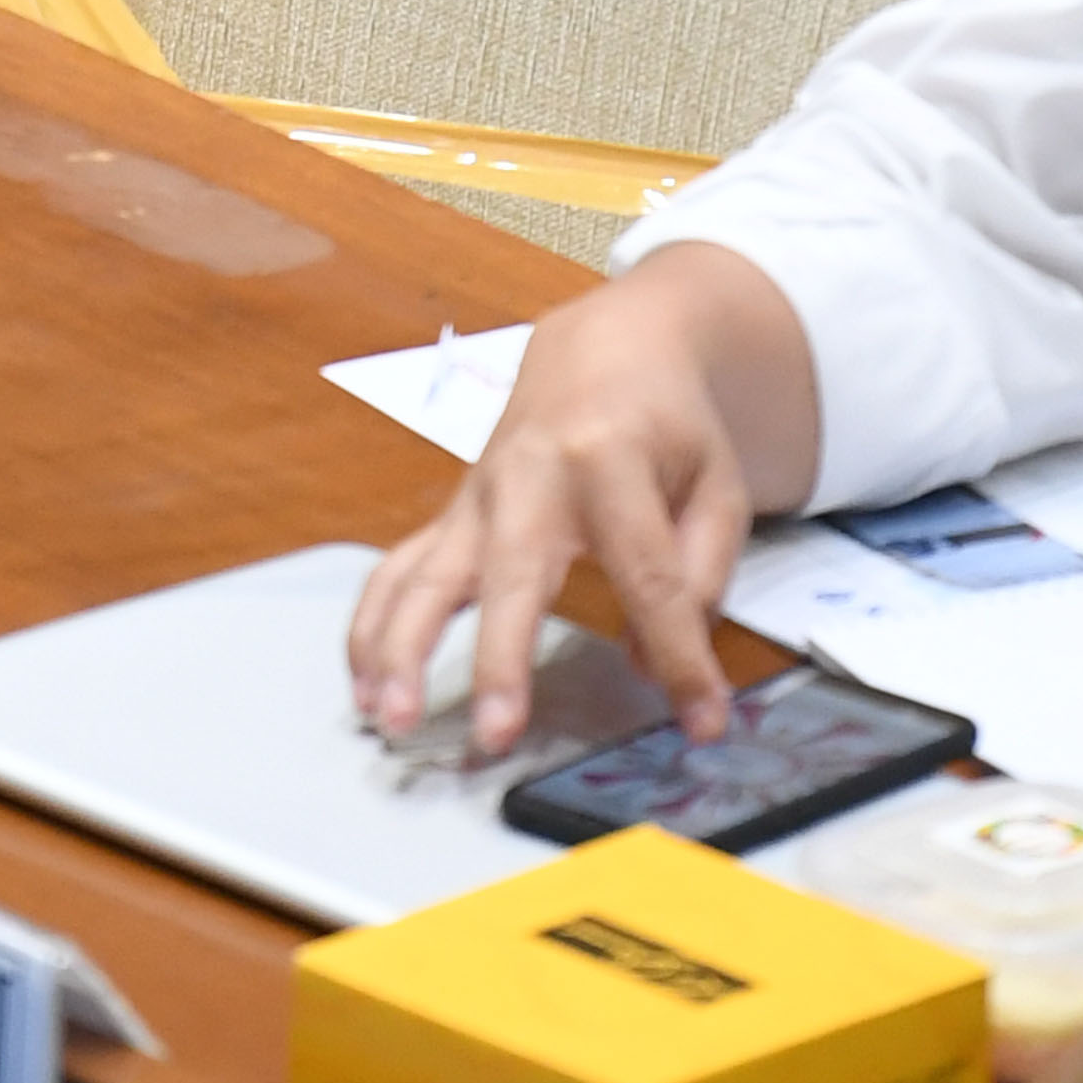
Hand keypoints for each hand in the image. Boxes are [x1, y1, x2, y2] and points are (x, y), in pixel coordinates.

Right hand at [347, 246, 823, 757]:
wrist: (601, 350)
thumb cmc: (665, 426)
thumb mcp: (717, 486)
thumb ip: (700, 575)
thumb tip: (657, 667)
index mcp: (612, 458)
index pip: (649, 573)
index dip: (679, 653)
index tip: (700, 718)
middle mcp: (530, 476)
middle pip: (513, 574)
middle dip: (500, 657)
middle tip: (497, 733)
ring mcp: (478, 497)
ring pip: (424, 573)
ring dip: (401, 649)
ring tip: (394, 719)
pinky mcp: (450, 517)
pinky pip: (396, 572)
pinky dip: (371, 630)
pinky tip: (364, 687)